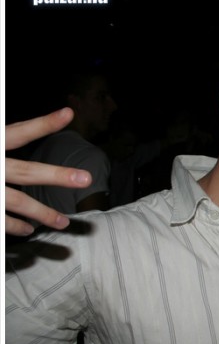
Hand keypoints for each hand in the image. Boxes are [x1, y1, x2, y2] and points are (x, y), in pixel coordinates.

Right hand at [5, 108, 91, 235]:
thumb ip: (1, 136)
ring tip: (64, 222)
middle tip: (86, 178)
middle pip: (25, 171)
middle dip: (57, 175)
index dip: (43, 123)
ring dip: (42, 213)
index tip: (68, 113)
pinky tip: (28, 230)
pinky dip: (13, 226)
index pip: (18, 132)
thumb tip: (24, 126)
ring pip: (16, 202)